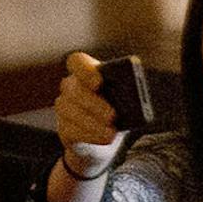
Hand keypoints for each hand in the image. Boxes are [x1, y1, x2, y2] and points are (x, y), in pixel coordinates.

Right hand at [54, 51, 124, 178]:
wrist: (112, 139)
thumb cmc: (123, 112)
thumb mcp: (130, 101)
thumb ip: (130, 94)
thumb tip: (137, 98)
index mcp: (88, 73)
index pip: (77, 62)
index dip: (85, 70)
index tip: (99, 81)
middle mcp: (72, 87)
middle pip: (74, 89)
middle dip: (94, 103)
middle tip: (112, 115)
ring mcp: (65, 107)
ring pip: (69, 111)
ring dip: (92, 123)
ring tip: (112, 133)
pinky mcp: (64, 128)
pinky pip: (69, 130)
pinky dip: (89, 135)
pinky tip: (105, 139)